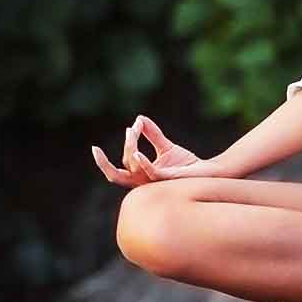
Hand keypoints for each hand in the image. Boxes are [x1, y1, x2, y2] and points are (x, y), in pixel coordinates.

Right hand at [91, 114, 221, 187]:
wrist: (207, 172)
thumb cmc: (187, 164)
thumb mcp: (166, 146)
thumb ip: (152, 134)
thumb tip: (139, 118)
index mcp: (142, 176)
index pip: (119, 169)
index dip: (112, 155)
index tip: (115, 136)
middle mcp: (144, 182)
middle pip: (117, 174)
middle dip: (104, 163)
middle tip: (94, 149)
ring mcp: (154, 182)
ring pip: (133, 167)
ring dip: (130, 146)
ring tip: (134, 129)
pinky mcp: (166, 180)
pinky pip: (151, 173)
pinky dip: (143, 162)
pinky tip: (138, 153)